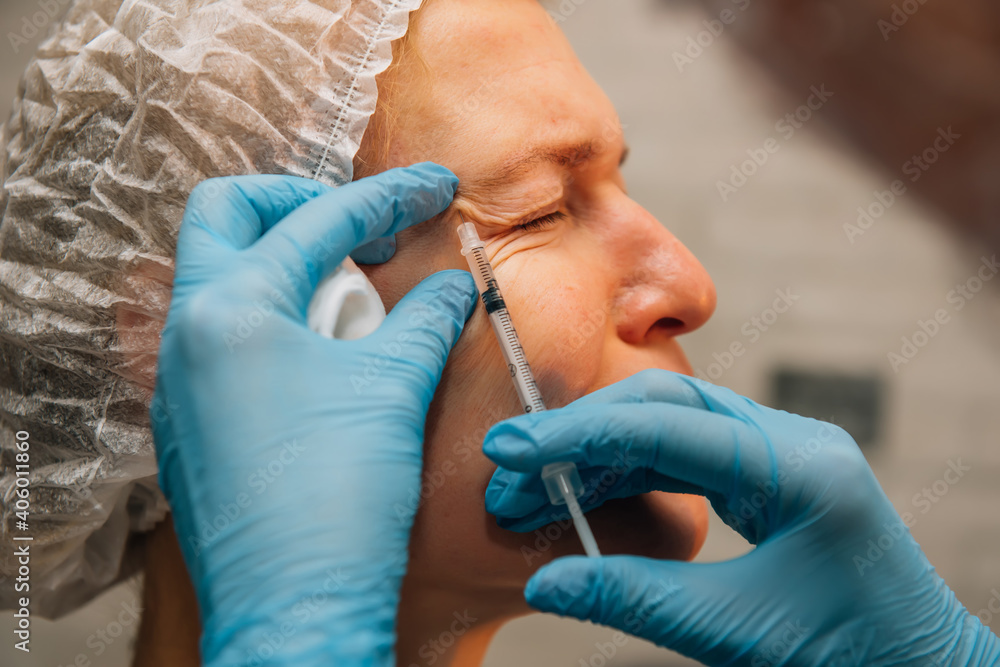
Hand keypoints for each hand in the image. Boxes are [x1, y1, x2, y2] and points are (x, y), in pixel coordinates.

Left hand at [151, 164, 475, 665]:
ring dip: (285, 266)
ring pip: (218, 277)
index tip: (433, 187)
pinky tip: (323, 357)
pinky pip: (220, 337)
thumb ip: (426, 318)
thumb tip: (456, 284)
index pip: (318, 221)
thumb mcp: (394, 388)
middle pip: (226, 216)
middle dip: (297, 205)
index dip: (388, 196)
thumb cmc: (338, 497)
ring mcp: (178, 378)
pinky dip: (271, 320)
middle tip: (359, 230)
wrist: (294, 604)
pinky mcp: (188, 419)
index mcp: (232, 309)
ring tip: (352, 299)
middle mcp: (187, 333)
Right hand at [483, 370, 999, 666]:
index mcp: (798, 467)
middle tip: (510, 460)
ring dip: (599, 451)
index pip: (668, 426)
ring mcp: (780, 454)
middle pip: (666, 404)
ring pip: (670, 425)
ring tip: (534, 486)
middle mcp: (790, 442)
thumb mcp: (737, 633)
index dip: (580, 434)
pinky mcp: (767, 476)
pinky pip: (685, 455)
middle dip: (582, 430)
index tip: (511, 447)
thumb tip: (545, 582)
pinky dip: (628, 470)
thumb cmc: (849, 655)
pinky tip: (584, 491)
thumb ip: (636, 599)